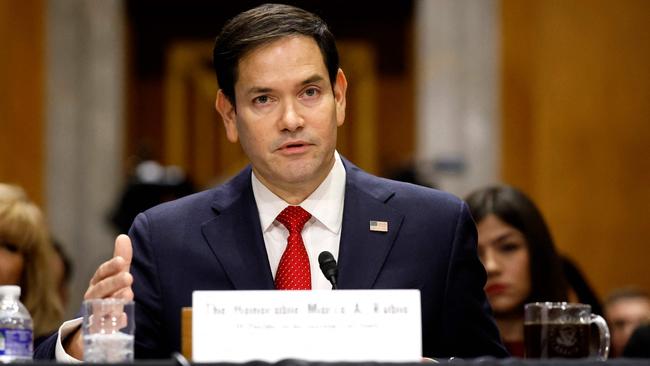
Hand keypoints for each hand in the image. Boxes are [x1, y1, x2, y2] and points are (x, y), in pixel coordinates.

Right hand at [65, 234, 133, 358]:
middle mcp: (93, 298)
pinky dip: (114, 323)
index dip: (110, 267)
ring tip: (128, 295)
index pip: (101, 273)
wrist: (91, 328)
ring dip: (114, 301)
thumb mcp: (113, 278)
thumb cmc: (106, 296)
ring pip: (101, 308)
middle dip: (113, 283)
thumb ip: (120, 259)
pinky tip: (123, 317)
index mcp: (96, 284)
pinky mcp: (98, 331)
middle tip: (128, 277)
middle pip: (100, 290)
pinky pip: (104, 328)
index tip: (121, 261)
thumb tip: (123, 236)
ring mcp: (94, 315)